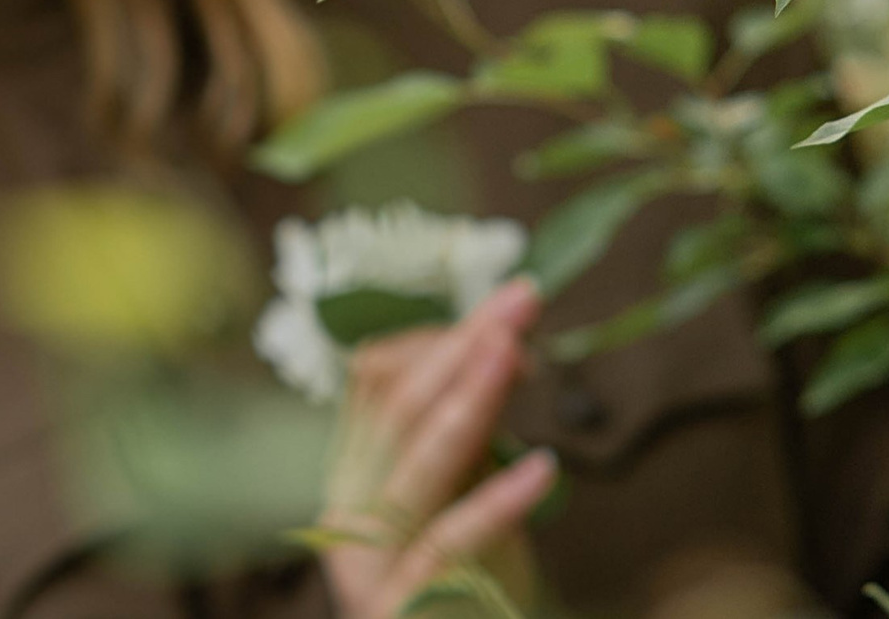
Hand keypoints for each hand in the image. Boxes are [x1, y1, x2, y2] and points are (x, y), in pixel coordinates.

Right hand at [317, 278, 560, 618]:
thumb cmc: (463, 586)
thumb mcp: (460, 496)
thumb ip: (467, 434)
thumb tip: (503, 345)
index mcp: (352, 473)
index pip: (375, 377)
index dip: (440, 336)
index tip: (507, 316)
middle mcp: (346, 510)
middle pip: (395, 405)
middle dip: (461, 343)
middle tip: (521, 301)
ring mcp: (367, 562)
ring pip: (411, 461)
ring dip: (469, 400)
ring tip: (515, 357)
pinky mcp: (400, 609)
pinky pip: (449, 543)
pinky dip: (498, 502)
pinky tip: (542, 469)